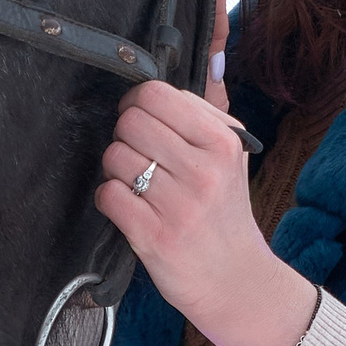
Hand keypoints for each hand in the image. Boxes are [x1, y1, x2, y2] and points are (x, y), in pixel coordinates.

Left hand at [97, 0, 315, 345]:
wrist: (238, 281)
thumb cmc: (226, 213)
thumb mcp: (230, 156)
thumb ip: (207, 113)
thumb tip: (193, 64)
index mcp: (222, 141)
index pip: (156, 95)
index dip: (139, 105)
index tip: (145, 123)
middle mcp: (204, 170)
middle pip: (129, 122)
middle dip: (126, 138)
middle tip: (141, 158)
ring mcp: (179, 205)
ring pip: (114, 158)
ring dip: (118, 173)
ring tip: (140, 188)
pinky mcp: (154, 238)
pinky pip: (108, 196)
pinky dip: (111, 201)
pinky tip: (130, 210)